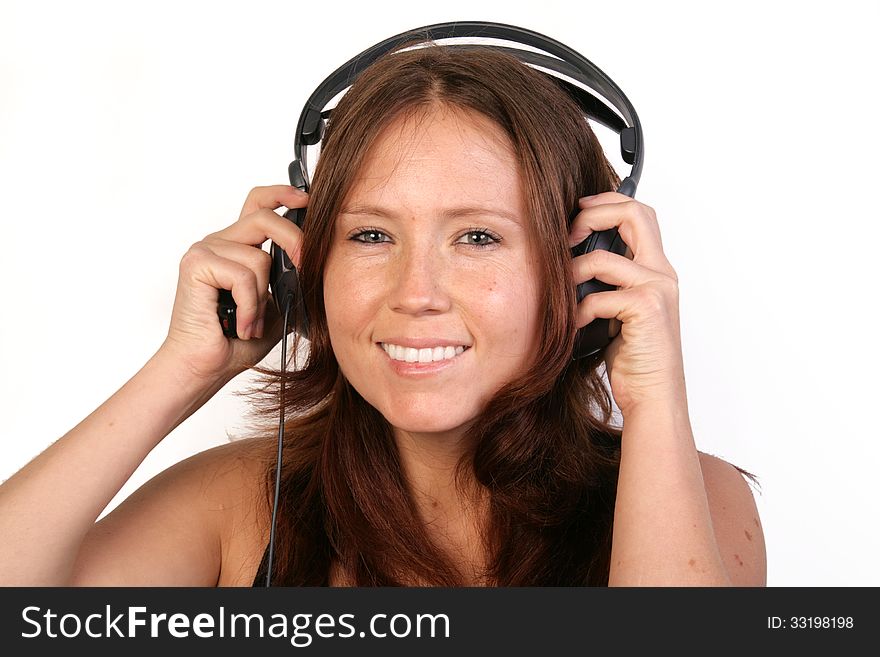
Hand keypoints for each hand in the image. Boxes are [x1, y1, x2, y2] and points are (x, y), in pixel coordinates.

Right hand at [159, 185, 307, 384]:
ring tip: (251, 322)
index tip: (307, 198)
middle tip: (304, 268)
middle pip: (264, 217)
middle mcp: (219, 242)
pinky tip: (241, 325)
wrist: (206, 367)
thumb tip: (323, 265)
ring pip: (259, 257)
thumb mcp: (279, 305)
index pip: (259, 204)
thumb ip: (293, 280)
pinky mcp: (196, 264)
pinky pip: (243, 276)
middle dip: (293, 242)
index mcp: (237, 246)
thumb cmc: (237, 340)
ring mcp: (205, 250)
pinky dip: (250, 307)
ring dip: (262, 299)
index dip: (282, 194)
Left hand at [569, 192, 684, 414]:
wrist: (653, 396)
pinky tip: (576, 326)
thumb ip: (606, 282)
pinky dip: (579, 311)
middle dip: (592, 214)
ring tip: (562, 293)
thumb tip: (569, 258)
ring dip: (572, 273)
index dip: (607, 203)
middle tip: (567, 234)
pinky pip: (598, 296)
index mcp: (657, 269)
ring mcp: (657, 289)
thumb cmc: (632, 357)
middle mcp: (662, 273)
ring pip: (603, 257)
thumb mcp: (616, 310)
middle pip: (634, 213)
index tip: (577, 212)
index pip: (639, 213)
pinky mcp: (646, 309)